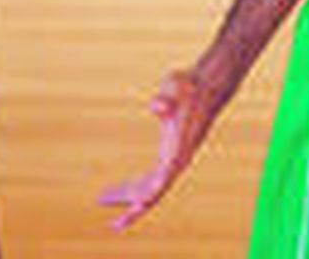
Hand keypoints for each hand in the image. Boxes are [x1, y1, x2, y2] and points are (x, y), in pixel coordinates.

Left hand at [98, 67, 223, 230]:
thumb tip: (156, 106)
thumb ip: (167, 97)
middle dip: (132, 206)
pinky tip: (119, 189)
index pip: (164, 180)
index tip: (136, 209)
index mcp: (178, 151)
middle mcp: (178, 161)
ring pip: (149, 187)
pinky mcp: (170, 156)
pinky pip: (149, 179)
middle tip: (112, 221)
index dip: (150, 196)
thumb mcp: (177, 86)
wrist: (206, 87)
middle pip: (153, 192)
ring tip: (102, 198)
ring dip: (127, 196)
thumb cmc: (189, 86)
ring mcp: (174, 160)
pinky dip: (133, 186)